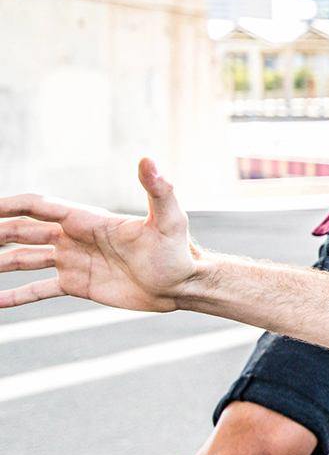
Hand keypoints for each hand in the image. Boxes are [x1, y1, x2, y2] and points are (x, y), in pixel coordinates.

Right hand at [0, 159, 198, 312]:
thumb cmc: (179, 251)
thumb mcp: (169, 220)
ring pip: (24, 259)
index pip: (39, 206)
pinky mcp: (78, 285)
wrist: (185, 285)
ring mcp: (74, 261)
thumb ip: (158, 190)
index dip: (10, 205)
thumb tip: (149, 159)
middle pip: (24, 231)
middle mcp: (75, 238)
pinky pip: (38, 290)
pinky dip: (15, 295)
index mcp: (87, 220)